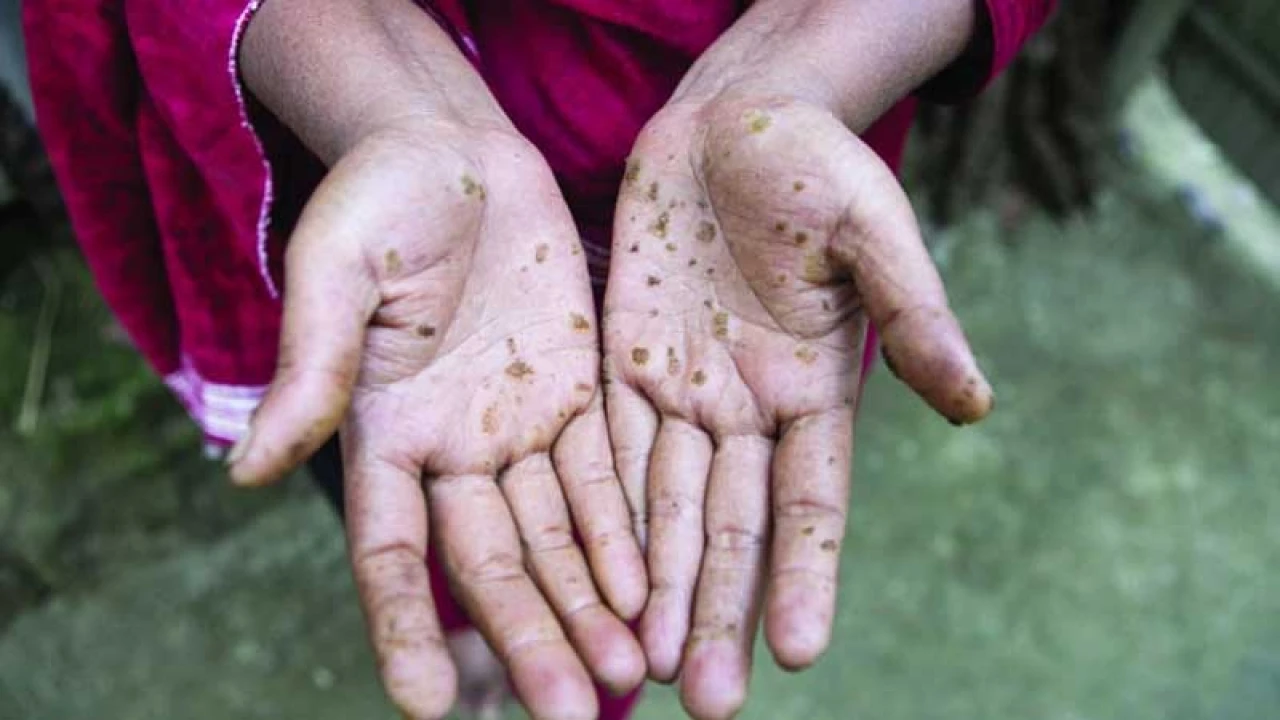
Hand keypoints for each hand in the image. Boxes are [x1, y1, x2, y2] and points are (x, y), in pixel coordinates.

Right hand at [230, 125, 646, 719]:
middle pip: (490, 564)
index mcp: (382, 431)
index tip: (425, 705)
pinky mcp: (576, 396)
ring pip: (555, 538)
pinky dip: (621, 535)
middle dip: (528, 639)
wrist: (454, 151)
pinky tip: (648, 593)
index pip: (390, 551)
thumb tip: (252, 470)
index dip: (404, 625)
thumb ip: (311, 369)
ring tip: (624, 676)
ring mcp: (517, 427)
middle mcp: (451, 449)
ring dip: (588, 606)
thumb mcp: (336, 274)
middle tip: (569, 713)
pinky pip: (602, 478)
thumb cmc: (378, 200)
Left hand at [603, 95, 992, 717]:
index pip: (810, 502)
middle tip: (706, 701)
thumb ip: (913, 313)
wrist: (727, 119)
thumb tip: (974, 402)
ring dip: (659, 588)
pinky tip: (598, 580)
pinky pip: (610, 451)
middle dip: (719, 611)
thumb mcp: (869, 228)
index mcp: (812, 389)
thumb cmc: (812, 162)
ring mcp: (682, 392)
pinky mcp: (621, 365)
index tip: (798, 650)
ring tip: (646, 672)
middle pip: (732, 527)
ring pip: (666, 508)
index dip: (805, 574)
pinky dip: (605, 515)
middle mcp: (747, 409)